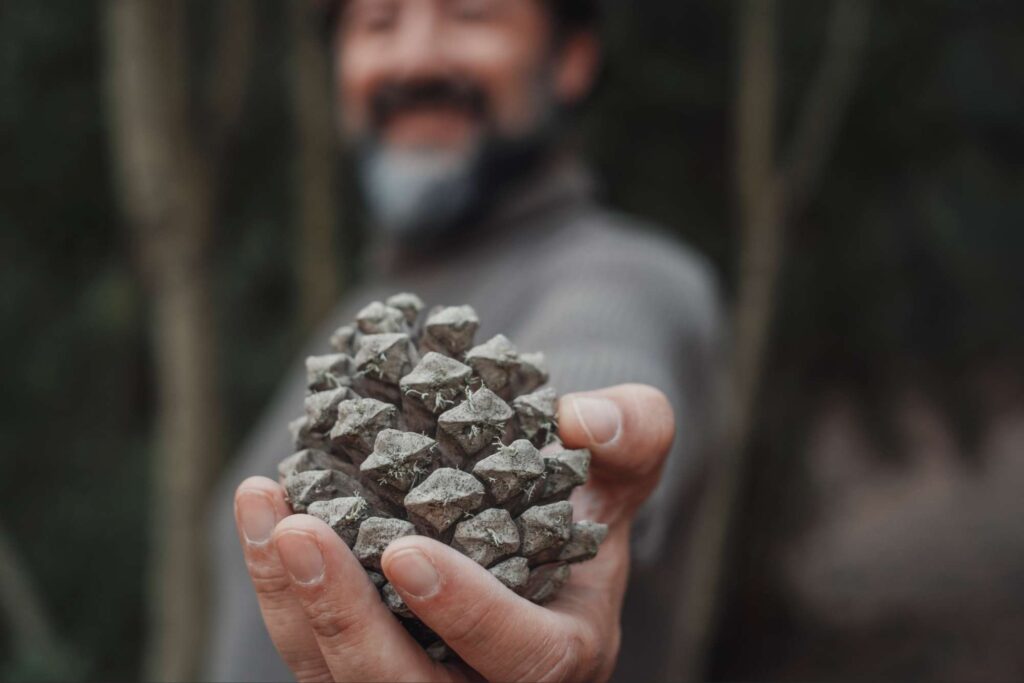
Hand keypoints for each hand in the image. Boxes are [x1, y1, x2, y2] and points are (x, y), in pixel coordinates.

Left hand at [234, 384, 673, 681]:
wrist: (532, 518)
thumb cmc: (581, 495)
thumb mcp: (622, 460)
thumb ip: (632, 432)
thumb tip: (579, 420)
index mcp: (563, 650)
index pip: (525, 658)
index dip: (467, 615)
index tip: (406, 551)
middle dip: (347, 622)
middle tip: (298, 532)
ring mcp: (420, 678)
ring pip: (341, 681)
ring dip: (290, 601)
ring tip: (263, 506)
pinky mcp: (366, 662)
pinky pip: (312, 650)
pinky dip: (278, 586)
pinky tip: (261, 509)